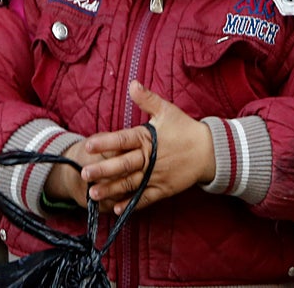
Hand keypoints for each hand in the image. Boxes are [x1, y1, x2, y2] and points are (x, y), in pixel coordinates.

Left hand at [81, 80, 214, 214]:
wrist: (209, 151)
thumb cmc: (185, 128)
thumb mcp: (167, 110)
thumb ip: (147, 99)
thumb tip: (133, 84)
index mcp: (147, 138)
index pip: (123, 140)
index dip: (105, 142)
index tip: (88, 145)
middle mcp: (150, 158)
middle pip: (124, 165)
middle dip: (103, 170)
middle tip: (84, 174)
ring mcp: (156, 176)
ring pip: (131, 184)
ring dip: (111, 189)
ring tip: (93, 194)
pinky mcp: (164, 189)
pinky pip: (145, 198)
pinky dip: (132, 204)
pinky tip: (117, 209)